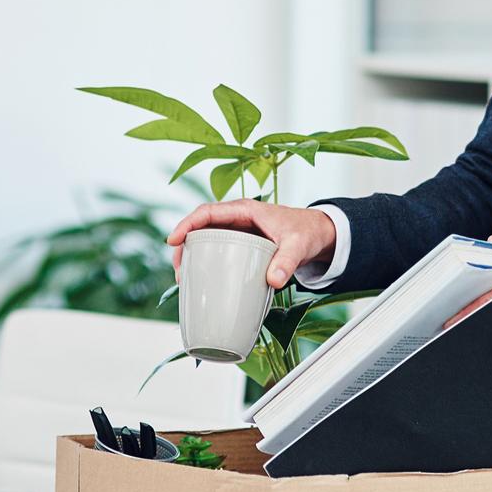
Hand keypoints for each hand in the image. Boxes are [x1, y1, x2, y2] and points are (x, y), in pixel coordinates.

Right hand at [167, 200, 336, 289]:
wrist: (317, 234)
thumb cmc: (306, 232)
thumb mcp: (298, 245)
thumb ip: (287, 261)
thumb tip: (273, 281)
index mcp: (245, 210)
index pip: (208, 212)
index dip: (187, 224)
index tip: (173, 239)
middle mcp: (237, 218)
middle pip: (200, 226)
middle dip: (183, 245)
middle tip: (178, 269)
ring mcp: (237, 230)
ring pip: (205, 238)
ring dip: (191, 255)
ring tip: (183, 278)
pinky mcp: (241, 243)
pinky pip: (216, 248)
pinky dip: (205, 260)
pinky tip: (200, 278)